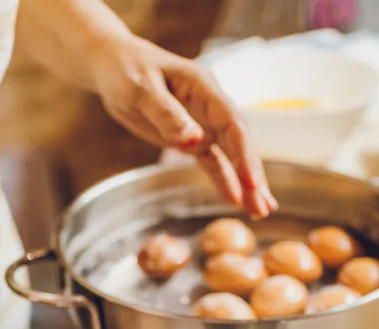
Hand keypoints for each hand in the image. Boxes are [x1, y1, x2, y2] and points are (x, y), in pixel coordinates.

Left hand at [90, 36, 277, 218]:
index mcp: (204, 88)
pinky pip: (214, 162)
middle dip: (251, 175)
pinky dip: (225, 181)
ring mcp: (204, 124)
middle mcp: (211, 106)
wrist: (115, 67)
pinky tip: (237, 201)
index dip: (245, 154)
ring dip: (245, 182)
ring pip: (231, 155)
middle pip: (239, 143)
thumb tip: (194, 140)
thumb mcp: (141, 90)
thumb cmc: (126, 71)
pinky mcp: (193, 139)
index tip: (252, 183)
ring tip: (261, 211)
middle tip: (263, 206)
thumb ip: (167, 114)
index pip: (233, 124)